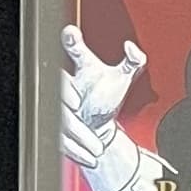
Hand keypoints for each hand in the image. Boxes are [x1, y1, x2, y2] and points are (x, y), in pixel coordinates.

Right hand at [58, 26, 144, 169]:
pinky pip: (61, 138)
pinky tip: (90, 158)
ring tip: (96, 148)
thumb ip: (134, 60)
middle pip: (60, 87)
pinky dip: (75, 150)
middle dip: (65, 94)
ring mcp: (59, 107)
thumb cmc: (106, 95)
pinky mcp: (56, 128)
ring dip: (78, 134)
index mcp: (83, 68)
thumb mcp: (123, 78)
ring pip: (61, 118)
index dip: (72, 40)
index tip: (72, 32)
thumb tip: (131, 47)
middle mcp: (67, 86)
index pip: (75, 50)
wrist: (99, 124)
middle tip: (80, 104)